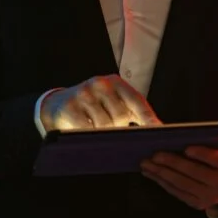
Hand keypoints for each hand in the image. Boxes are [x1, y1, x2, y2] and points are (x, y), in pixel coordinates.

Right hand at [40, 74, 160, 131]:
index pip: (137, 100)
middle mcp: (100, 84)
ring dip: (104, 133)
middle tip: (113, 131)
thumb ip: (133, 113)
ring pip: (104, 125)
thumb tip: (157, 130)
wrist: (58, 104)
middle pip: (121, 116)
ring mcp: (84, 94)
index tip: (159, 131)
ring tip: (98, 130)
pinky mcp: (70, 107)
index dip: (148, 117)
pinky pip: (87, 129)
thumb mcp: (114, 103)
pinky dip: (90, 136)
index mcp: (115, 82)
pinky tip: (87, 133)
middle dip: (120, 129)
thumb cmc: (94, 106)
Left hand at [140, 128, 217, 211]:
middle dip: (173, 163)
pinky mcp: (197, 204)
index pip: (217, 160)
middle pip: (195, 173)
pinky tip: (151, 174)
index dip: (203, 154)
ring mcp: (209, 197)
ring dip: (162, 173)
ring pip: (182, 184)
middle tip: (156, 155)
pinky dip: (163, 183)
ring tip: (146, 163)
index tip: (187, 148)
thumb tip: (201, 130)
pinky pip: (178, 193)